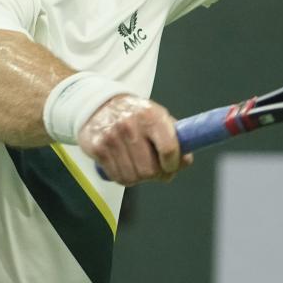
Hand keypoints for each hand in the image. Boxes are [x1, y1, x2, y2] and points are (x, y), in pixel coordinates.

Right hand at [78, 94, 192, 185]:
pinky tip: (125, 165)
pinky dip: (124, 177)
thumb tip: (184, 161)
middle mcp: (130, 125)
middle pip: (150, 170)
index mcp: (151, 115)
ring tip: (139, 166)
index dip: (173, 164)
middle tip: (155, 169)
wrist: (100, 104)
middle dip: (156, 174)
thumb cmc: (136, 115)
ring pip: (133, 177)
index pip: (168, 148)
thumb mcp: (159, 117)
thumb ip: (176, 139)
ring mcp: (112, 137)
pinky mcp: (97, 148)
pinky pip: (117, 177)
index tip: (171, 166)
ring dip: (139, 178)